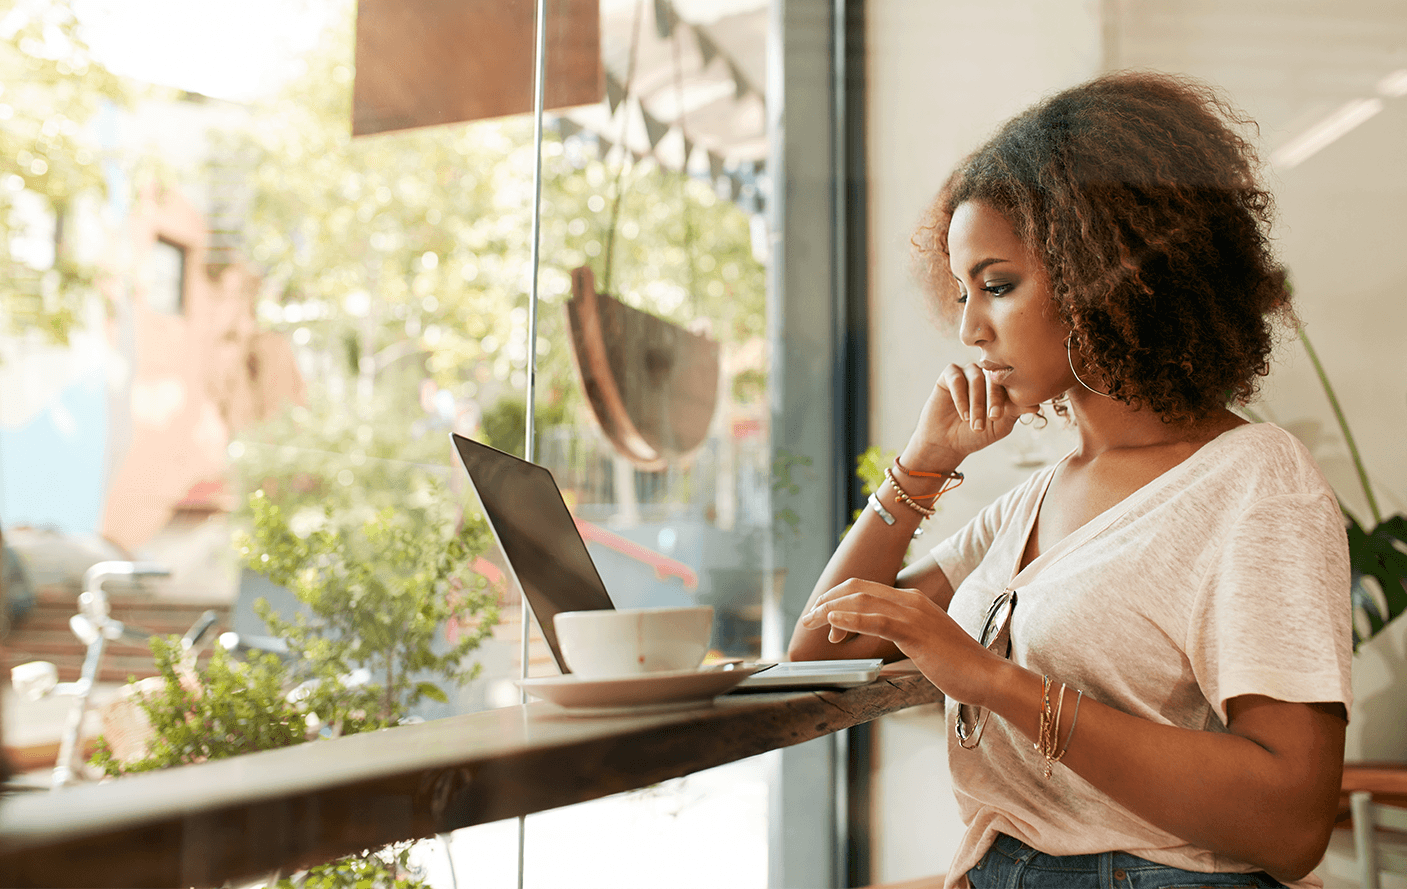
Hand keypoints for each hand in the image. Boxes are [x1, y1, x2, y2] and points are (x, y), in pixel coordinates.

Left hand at [800, 578, 1003, 705]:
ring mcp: (913, 614)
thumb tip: (876, 639)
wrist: (986, 675)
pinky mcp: (915, 632)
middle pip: (857, 590)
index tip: (822, 618)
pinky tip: (833, 622)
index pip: (865, 590)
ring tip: (811, 621)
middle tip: (807, 619)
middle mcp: (910, 601)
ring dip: (830, 610)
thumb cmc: (956, 665)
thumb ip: (900, 635)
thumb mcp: (922, 643)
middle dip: (827, 601)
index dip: (839, 600)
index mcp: (911, 601)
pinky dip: (851, 619)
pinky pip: (877, 621)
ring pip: (862, 601)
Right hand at [901, 365, 1039, 470]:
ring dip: (976, 402)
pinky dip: (960, 397)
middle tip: (992, 418)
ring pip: (976, 377)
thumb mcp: (1000, 426)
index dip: (1008, 397)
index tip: (1000, 416)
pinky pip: (956, 378)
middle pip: (994, 376)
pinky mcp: (949, 374)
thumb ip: (1015, 412)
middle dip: (993, 399)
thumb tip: (1036, 405)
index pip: (1010, 382)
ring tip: (973, 423)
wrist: (947, 443)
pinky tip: (963, 415)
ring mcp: (968, 372)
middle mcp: (986, 375)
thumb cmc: (976, 434)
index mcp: (1001, 385)